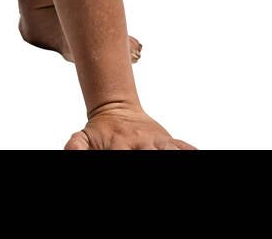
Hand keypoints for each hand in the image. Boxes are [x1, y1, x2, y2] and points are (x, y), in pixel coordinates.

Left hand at [64, 102, 195, 149]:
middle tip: (151, 160)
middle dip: (151, 160)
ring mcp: (154, 141)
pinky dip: (191, 151)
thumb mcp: (82, 137)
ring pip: (169, 151)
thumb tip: (72, 153)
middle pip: (149, 156)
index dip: (125, 161)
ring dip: (173, 155)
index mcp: (119, 147)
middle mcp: (139, 144)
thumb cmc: (97, 131)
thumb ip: (75, 146)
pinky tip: (199, 154)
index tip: (125, 163)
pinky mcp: (166, 140)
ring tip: (182, 160)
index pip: (123, 157)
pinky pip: (183, 146)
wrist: (115, 108)